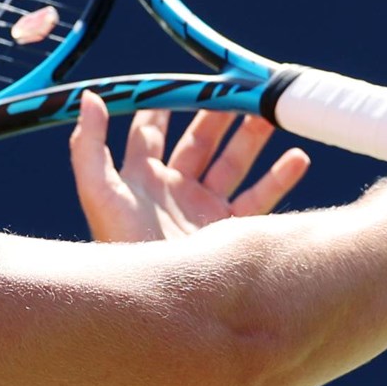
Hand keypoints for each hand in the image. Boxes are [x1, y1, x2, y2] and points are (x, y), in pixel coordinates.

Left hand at [69, 91, 310, 243]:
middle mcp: (173, 191)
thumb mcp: (98, 192)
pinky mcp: (228, 231)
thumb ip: (89, 145)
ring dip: (251, 139)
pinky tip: (297, 158)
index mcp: (140, 178)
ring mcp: (203, 210)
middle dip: (218, 115)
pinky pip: (259, 198)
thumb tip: (88, 97)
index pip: (151, 132)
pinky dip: (280, 177)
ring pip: (232, 164)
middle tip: (239, 89)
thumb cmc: (119, 246)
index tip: (184, 80)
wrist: (156, 304)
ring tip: (270, 114)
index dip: (165, 105)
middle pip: (199, 142)